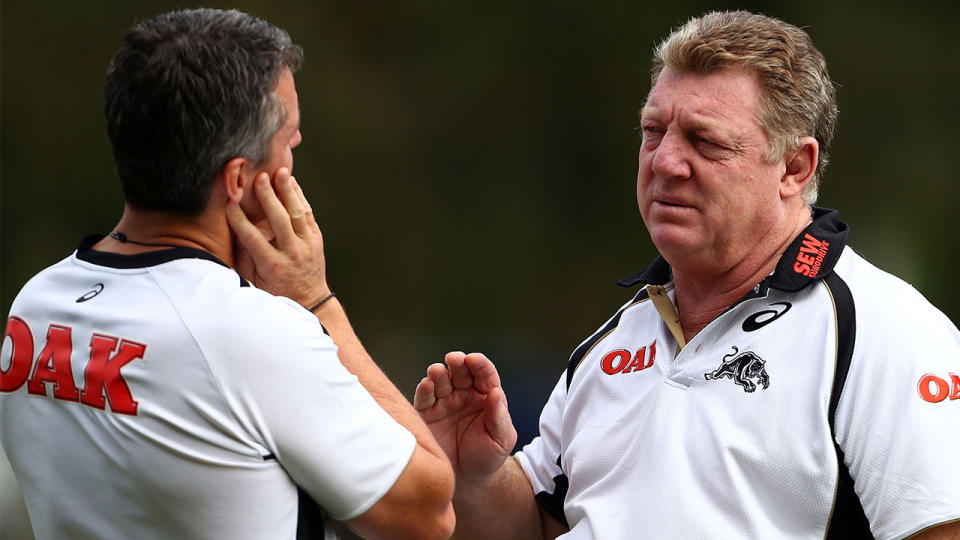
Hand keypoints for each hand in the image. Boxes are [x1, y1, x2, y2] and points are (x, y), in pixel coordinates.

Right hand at [225, 167, 329, 306]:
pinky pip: (308, 213)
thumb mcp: (255, 280)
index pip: (253, 238)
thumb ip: (245, 257)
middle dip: (269, 197)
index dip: (239, 220)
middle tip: (260, 177)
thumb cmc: (275, 289)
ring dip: (288, 191)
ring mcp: (307, 244)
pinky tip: (291, 182)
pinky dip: (299, 196)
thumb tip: (232, 231)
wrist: (310, 298)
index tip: (230, 202)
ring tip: (280, 172)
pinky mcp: (316, 237)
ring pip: (297, 213)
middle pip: (280, 220)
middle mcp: (292, 252)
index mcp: (272, 265)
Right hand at [413, 351, 517, 484]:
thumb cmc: (489, 457)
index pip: (484, 374)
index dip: (479, 364)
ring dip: (438, 373)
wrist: (468, 480)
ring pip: (441, 380)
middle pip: (461, 372)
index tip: (474, 360)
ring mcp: (445, 402)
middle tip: (454, 359)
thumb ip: (499, 416)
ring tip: (437, 371)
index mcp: (485, 395)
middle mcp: (464, 394)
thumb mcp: (501, 438)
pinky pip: (424, 398)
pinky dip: (424, 389)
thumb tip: (496, 392)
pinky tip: (427, 385)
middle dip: (457, 363)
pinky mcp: (427, 414)